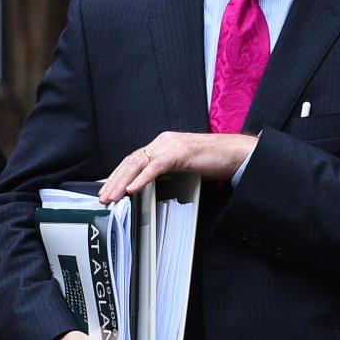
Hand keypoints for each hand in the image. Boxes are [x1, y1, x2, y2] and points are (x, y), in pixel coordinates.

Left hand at [99, 131, 256, 199]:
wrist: (236, 153)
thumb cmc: (213, 161)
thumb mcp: (183, 167)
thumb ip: (165, 173)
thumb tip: (148, 187)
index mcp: (163, 144)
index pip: (133, 160)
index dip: (117, 175)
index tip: (107, 190)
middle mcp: (163, 141)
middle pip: (131, 161)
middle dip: (114, 180)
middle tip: (103, 197)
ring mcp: (171, 145)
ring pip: (139, 162)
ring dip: (122, 181)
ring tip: (113, 196)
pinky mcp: (180, 152)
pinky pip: (156, 166)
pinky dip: (142, 178)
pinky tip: (132, 189)